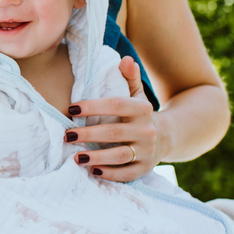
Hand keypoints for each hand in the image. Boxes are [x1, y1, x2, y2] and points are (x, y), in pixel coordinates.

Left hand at [65, 57, 158, 182]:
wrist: (166, 137)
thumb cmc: (139, 114)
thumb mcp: (137, 94)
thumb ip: (129, 77)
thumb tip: (126, 59)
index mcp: (142, 109)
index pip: (115, 105)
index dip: (92, 107)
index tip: (71, 109)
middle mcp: (147, 130)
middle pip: (114, 132)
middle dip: (87, 134)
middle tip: (66, 135)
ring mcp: (147, 151)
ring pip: (120, 155)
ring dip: (96, 157)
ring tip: (76, 157)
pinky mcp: (145, 169)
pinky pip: (126, 174)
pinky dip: (110, 174)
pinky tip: (93, 171)